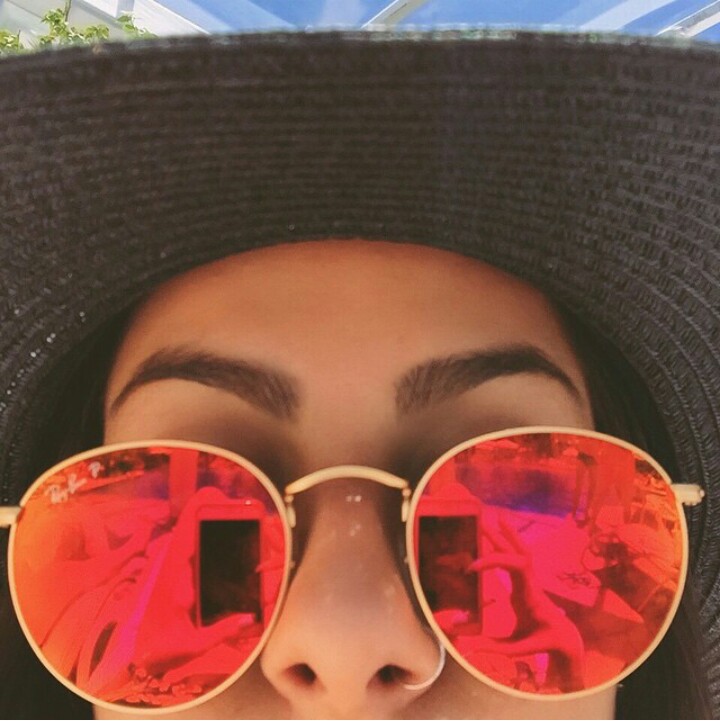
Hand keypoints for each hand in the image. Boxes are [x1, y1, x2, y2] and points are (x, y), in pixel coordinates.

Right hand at [462, 514, 585, 691]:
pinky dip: (508, 544)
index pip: (517, 566)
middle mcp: (531, 582)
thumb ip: (495, 649)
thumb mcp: (519, 648)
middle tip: (482, 522)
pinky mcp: (526, 581)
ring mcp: (530, 579)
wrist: (564, 638)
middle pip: (518, 552)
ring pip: (520, 550)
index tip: (472, 567)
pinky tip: (498, 535)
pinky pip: (517, 557)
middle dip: (500, 537)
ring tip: (493, 518)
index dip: (495, 561)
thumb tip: (469, 648)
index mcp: (531, 594)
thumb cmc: (543, 642)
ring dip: (506, 535)